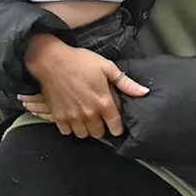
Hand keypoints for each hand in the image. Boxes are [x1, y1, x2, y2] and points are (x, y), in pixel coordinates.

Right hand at [20, 34, 148, 138]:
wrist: (51, 61)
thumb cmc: (80, 61)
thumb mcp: (107, 68)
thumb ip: (126, 83)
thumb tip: (144, 92)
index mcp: (103, 102)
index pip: (115, 125)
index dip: (118, 128)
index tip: (117, 127)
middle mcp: (88, 112)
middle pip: (98, 133)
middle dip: (102, 127)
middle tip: (100, 118)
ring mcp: (72, 116)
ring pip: (83, 134)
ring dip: (86, 129)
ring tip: (87, 118)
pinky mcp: (57, 116)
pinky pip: (66, 131)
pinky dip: (70, 127)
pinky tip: (73, 118)